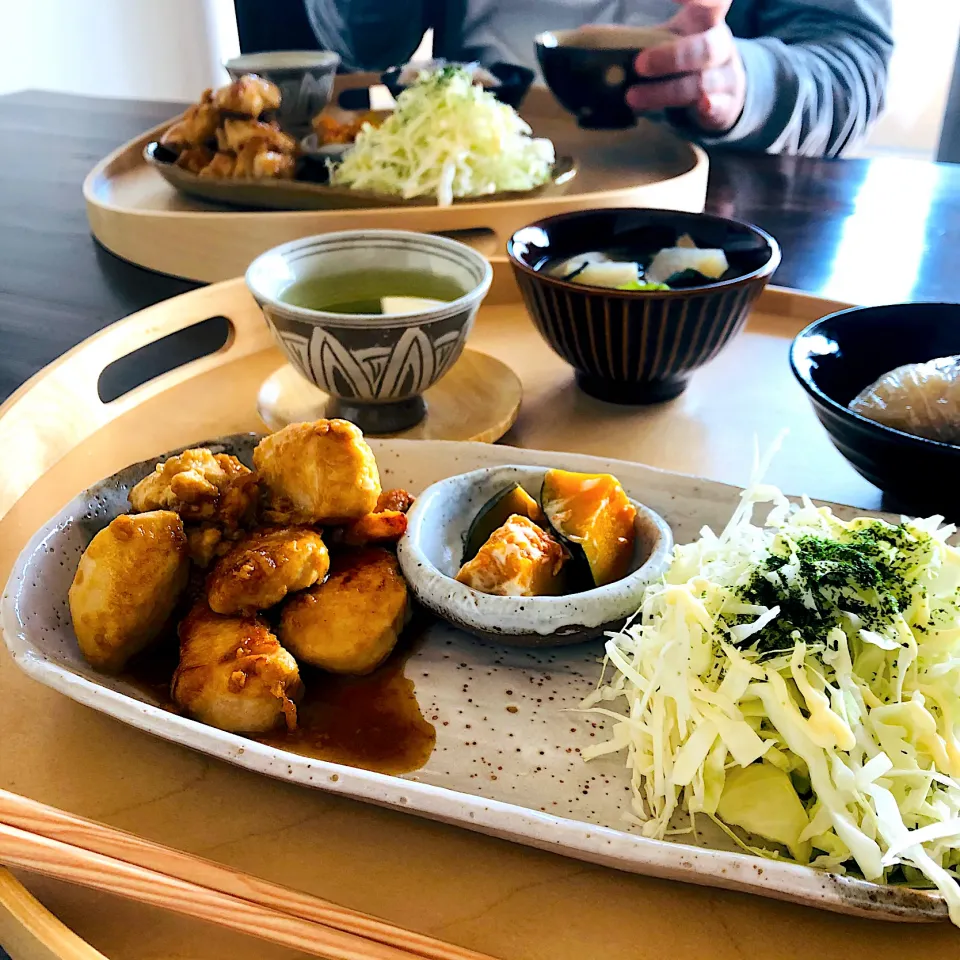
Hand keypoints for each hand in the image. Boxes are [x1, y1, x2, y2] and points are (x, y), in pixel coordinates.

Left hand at [627, 0, 745, 133]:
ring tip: (632, 97)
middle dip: (672, 57)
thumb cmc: (685, 59)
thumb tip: (586, 37)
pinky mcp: (724, 107)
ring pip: (701, 83)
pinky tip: (703, 105)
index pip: (711, 1)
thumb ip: (639, 40)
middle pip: (705, 47)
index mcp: (705, 21)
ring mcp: (725, 78)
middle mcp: (719, 46)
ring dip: (665, 92)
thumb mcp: (667, 41)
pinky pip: (718, 107)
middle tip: (638, 64)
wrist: (722, 92)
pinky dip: (710, 107)